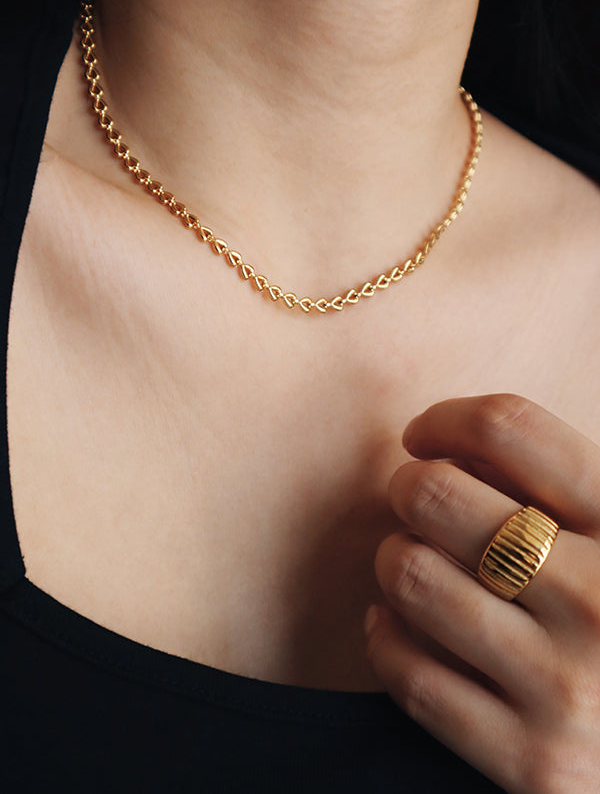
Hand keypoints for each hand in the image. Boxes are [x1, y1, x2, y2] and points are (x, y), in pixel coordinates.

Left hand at [364, 394, 599, 793]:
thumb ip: (556, 489)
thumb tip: (451, 446)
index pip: (510, 428)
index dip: (447, 418)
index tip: (424, 435)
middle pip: (437, 493)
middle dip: (409, 486)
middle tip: (417, 501)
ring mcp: (566, 685)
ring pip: (409, 575)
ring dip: (394, 558)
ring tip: (415, 562)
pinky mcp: (533, 761)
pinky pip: (409, 674)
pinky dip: (386, 637)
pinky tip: (397, 623)